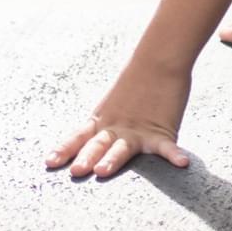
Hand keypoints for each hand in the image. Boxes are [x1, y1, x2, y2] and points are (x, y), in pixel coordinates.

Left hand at [47, 62, 191, 178]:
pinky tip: (182, 163)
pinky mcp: (161, 131)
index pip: (78, 137)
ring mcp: (138, 130)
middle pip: (98, 144)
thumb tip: (92, 139)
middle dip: (86, 158)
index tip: (49, 162)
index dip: (64, 150)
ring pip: (123, 147)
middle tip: (76, 171)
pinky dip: (175, 155)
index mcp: (102, 120)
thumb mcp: (112, 104)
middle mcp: (117, 127)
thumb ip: (104, 125)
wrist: (159, 58)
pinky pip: (167, 147)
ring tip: (103, 172)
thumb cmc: (137, 81)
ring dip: (113, 159)